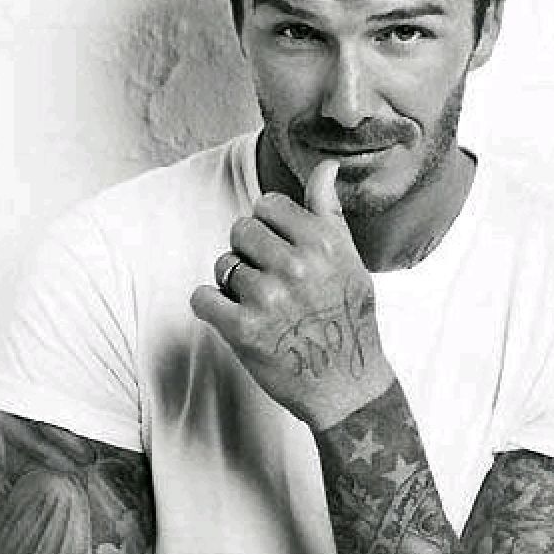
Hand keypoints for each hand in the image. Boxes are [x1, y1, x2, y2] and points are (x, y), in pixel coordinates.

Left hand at [191, 160, 394, 429]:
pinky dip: (213, 307)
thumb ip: (329, 212)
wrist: (347, 387)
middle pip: (241, 229)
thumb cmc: (349, 320)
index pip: (268, 205)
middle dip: (250, 253)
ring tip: (261, 305)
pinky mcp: (243, 329)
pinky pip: (203, 297)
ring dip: (234, 283)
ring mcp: (268, 296)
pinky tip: (236, 319)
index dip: (270, 227)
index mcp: (324, 242)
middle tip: (272, 281)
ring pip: (223, 263)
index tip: (281, 250)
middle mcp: (297, 264)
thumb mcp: (351, 261)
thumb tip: (325, 166)